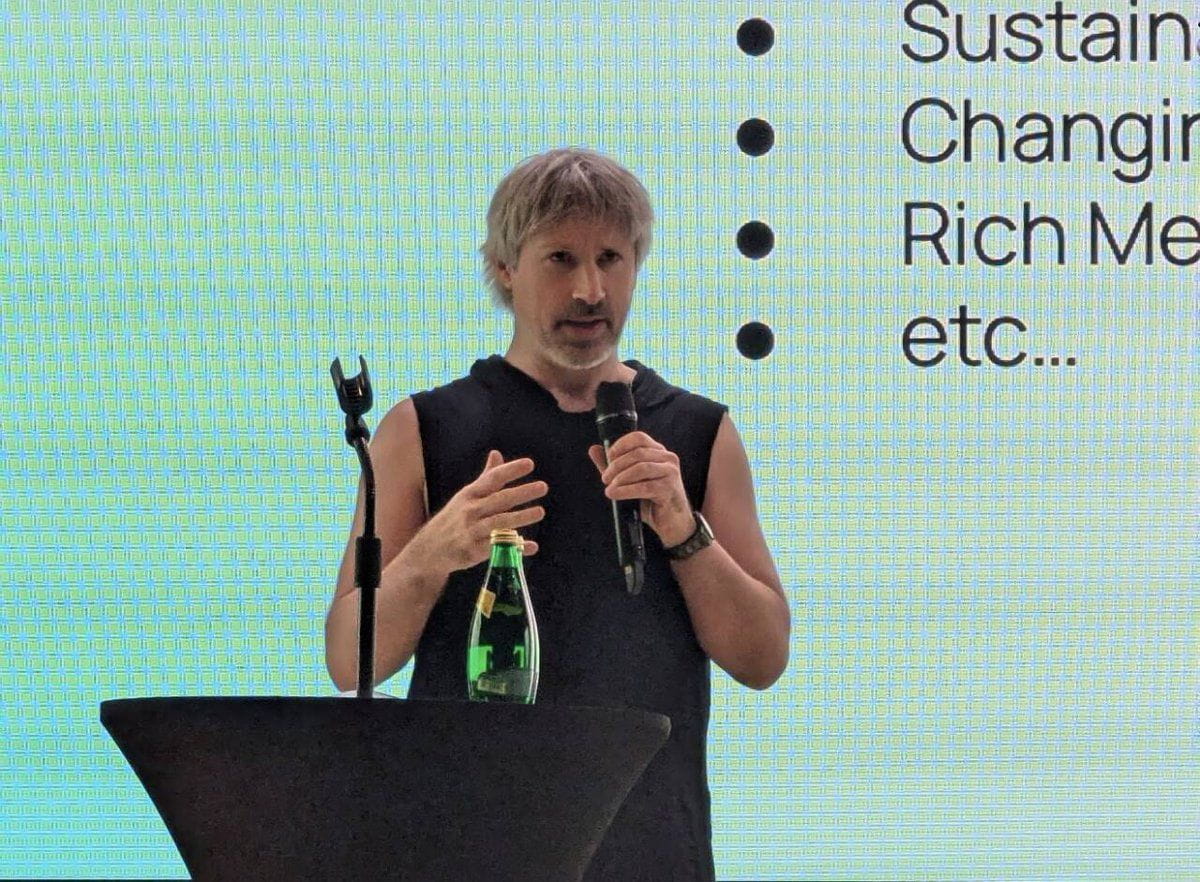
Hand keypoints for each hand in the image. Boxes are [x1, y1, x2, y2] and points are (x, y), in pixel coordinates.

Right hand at [424, 450, 546, 571]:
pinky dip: (515, 547)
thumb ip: (486, 477)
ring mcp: (471, 531)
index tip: (529, 464)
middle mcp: (470, 511)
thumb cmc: (454, 518)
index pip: (492, 479)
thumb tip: (497, 453)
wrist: (429, 549)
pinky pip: (498, 548)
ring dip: (520, 518)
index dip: (510, 470)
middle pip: (499, 500)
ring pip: (499, 523)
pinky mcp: (473, 552)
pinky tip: (531, 545)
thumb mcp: (466, 495)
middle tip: (543, 486)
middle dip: (521, 493)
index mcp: (470, 494)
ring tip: (540, 511)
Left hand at [587, 432, 693, 547]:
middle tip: (605, 478)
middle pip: (637, 453)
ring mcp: (671, 473)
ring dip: (621, 478)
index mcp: (659, 452)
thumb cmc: (651, 500)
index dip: (620, 445)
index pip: (638, 438)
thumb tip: (594, 449)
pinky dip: (626, 491)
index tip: (608, 458)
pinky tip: (615, 495)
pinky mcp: (670, 489)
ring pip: (641, 468)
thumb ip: (613, 465)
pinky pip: (645, 487)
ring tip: (609, 487)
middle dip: (616, 465)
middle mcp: (668, 459)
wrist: (671, 523)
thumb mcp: (629, 480)